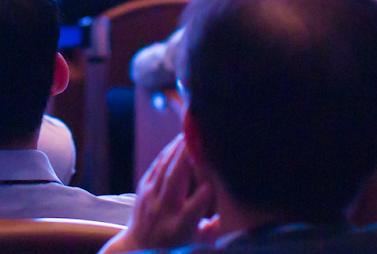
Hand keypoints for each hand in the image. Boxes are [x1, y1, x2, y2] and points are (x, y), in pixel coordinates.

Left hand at [103, 135, 214, 253]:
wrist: (138, 246)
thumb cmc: (175, 245)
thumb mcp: (198, 243)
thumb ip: (216, 229)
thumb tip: (238, 216)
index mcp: (179, 228)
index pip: (191, 211)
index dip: (202, 196)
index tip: (213, 182)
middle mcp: (162, 211)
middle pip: (174, 181)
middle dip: (187, 159)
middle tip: (200, 139)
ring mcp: (150, 198)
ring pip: (164, 169)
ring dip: (177, 150)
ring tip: (190, 134)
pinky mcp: (143, 188)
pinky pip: (156, 166)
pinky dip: (167, 153)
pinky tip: (177, 142)